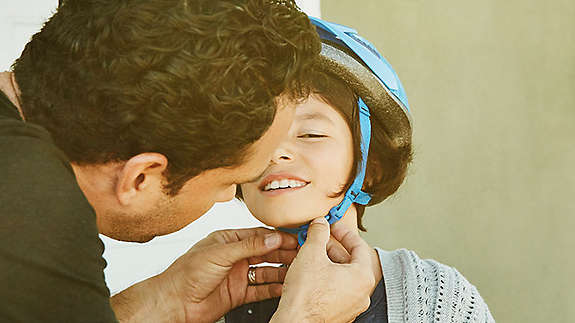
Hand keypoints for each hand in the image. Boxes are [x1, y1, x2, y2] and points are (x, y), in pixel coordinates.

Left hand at [111, 227, 297, 322]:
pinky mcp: (238, 294)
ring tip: (299, 271)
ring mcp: (238, 275)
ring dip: (282, 271)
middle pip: (267, 253)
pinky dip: (274, 289)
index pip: (260, 236)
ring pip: (266, 271)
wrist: (174, 303)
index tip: (297, 238)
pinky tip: (285, 287)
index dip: (279, 237)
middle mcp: (235, 257)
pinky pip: (261, 290)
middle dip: (285, 253)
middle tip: (304, 254)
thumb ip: (248, 246)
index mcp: (229, 240)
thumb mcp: (219, 253)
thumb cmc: (186, 274)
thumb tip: (272, 238)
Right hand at [271, 217, 374, 322]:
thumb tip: (320, 224)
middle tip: (319, 240)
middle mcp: (362, 294)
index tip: (333, 227)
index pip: (359, 246)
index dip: (344, 233)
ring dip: (328, 264)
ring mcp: (351, 307)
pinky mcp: (339, 315)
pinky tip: (310, 275)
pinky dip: (326, 280)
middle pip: (351, 262)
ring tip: (311, 257)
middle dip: (332, 248)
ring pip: (343, 278)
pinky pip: (336, 291)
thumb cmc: (305, 296)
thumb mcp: (311, 253)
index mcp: (362, 277)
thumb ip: (318, 233)